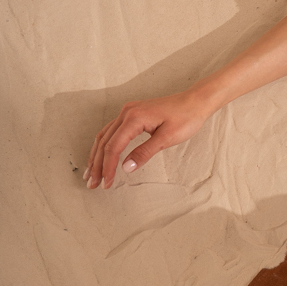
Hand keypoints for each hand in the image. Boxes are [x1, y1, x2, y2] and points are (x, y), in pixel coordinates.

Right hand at [86, 89, 212, 188]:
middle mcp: (126, 113)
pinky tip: (101, 156)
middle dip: (96, 164)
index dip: (108, 167)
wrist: (196, 102)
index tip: (106, 183)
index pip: (114, 146)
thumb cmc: (185, 118)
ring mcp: (128, 112)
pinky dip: (104, 146)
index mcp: (134, 118)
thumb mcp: (167, 138)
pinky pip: (111, 131)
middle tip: (92, 183)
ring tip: (91, 174)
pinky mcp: (132, 114)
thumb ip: (144, 152)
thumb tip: (125, 167)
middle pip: (104, 141)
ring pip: (104, 136)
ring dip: (96, 156)